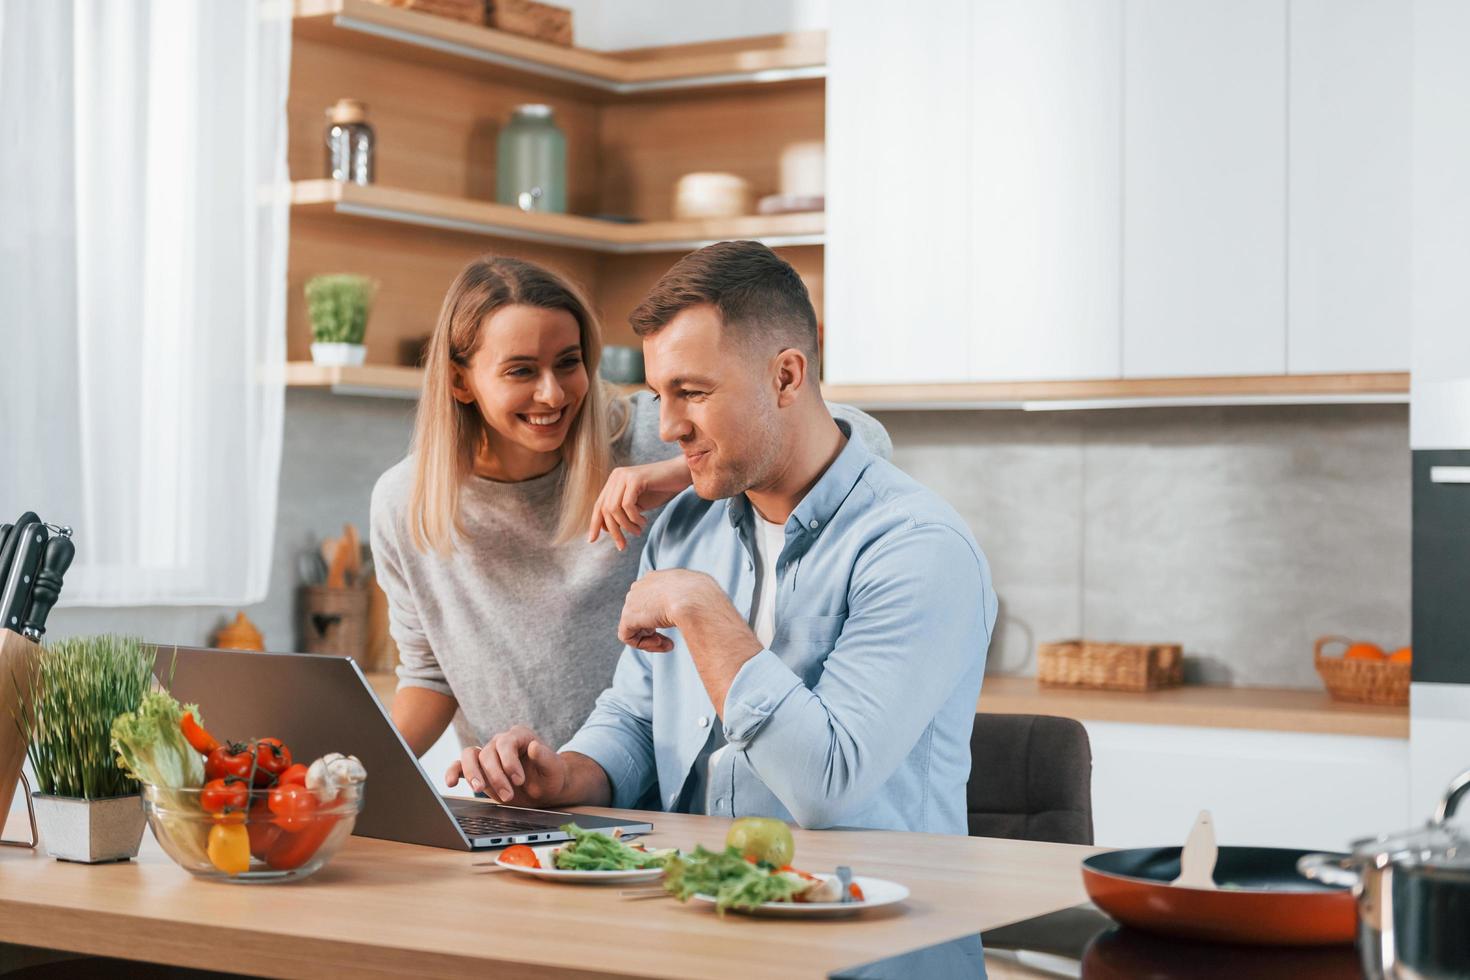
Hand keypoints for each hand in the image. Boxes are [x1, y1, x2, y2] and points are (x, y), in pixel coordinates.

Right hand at [445, 725, 568, 804]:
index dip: (509, 761)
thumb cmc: (550, 776)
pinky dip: (453, 772)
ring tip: (479, 790)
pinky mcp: (478, 770)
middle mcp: (500, 742)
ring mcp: (487, 755)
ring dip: (472, 774)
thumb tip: (534, 746)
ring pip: (470, 756)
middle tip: (508, 796)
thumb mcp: (554, 769)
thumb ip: (546, 757)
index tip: (518, 780)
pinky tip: (450, 783)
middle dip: (496, 776)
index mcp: (519, 736)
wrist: (544, 789)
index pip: (506, 743)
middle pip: (487, 753)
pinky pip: (460, 766)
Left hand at [587, 458, 691, 549]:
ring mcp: (625, 475)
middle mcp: (616, 476)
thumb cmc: (662, 490)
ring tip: (638, 531)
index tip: (592, 540)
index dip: (595, 523)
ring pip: (614, 509)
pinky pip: (627, 505)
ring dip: (626, 526)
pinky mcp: (635, 478)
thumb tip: (607, 529)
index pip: (599, 505)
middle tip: (622, 546)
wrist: (682, 474)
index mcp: (614, 481)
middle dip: (613, 531)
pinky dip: (634, 518)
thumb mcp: (638, 504)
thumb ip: (623, 513)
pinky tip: (644, 521)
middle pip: (605, 509)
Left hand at [617, 569, 718, 652]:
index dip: (659, 614)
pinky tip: (662, 645)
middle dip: (652, 627)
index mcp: (657, 577)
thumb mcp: (701, 591)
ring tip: (668, 644)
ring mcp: (632, 600)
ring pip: (634, 625)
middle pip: (639, 611)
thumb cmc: (704, 596)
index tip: (675, 622)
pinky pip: (629, 636)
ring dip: (650, 638)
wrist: (695, 598)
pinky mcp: (628, 617)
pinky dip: (644, 645)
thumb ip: (693, 598)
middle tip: (669, 638)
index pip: (650, 597)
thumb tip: (701, 607)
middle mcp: (641, 585)